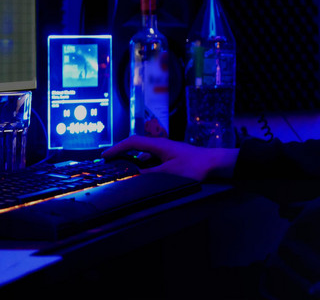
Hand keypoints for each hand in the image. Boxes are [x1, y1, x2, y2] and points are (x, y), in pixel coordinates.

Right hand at [102, 136, 238, 181]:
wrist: (214, 163)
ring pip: (145, 156)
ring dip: (134, 163)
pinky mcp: (171, 158)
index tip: (105, 156)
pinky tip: (144, 177)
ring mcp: (166, 152)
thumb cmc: (195, 166)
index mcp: (159, 145)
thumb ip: (150, 174)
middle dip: (122, 155)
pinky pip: (153, 161)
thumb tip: (133, 176)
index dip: (117, 148)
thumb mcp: (170, 172)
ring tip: (125, 173)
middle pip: (137, 147)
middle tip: (110, 165)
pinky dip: (145, 167)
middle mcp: (161, 146)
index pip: (133, 142)